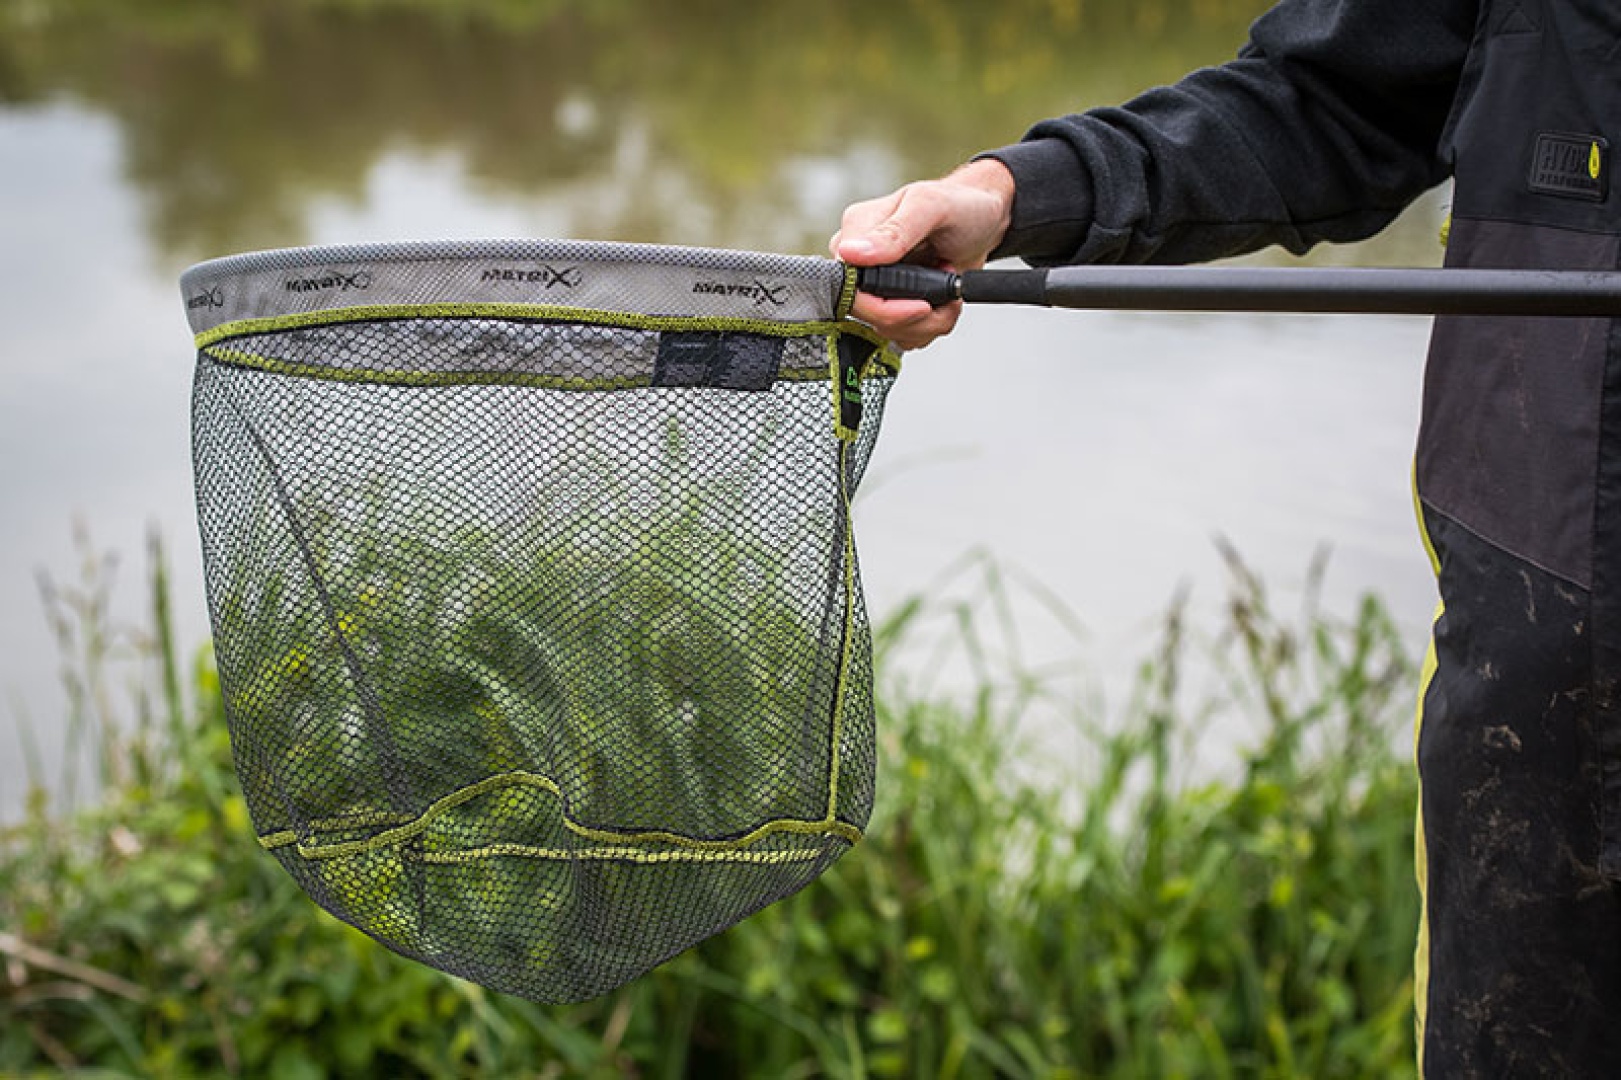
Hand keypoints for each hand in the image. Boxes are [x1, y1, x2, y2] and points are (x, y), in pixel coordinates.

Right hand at [830, 158, 1014, 349]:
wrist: (985, 222)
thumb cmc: (961, 205)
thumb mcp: (931, 207)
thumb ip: (894, 232)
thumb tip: (850, 253)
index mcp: (857, 230)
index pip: (849, 286)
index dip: (883, 307)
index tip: (922, 306)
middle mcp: (860, 260)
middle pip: (866, 313)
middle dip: (912, 318)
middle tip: (944, 301)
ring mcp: (877, 283)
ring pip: (885, 329)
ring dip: (926, 324)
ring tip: (949, 295)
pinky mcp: (893, 300)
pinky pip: (900, 333)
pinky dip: (928, 327)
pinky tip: (943, 303)